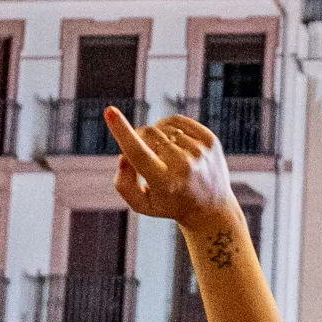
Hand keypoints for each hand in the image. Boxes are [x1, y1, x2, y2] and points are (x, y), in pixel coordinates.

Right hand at [102, 107, 237, 229]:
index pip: (138, 153)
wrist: (211, 209)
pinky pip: (178, 121)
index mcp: (164, 182)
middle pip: (147, 134)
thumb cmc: (169, 204)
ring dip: (156, 137)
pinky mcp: (210, 140)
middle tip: (145, 155)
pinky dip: (169, 128)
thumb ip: (123, 183)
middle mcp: (184, 165)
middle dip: (139, 139)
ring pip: (161, 127)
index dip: (122, 132)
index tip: (110, 112)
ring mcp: (200, 151)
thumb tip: (124, 156)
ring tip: (163, 155)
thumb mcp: (141, 204)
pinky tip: (172, 143)